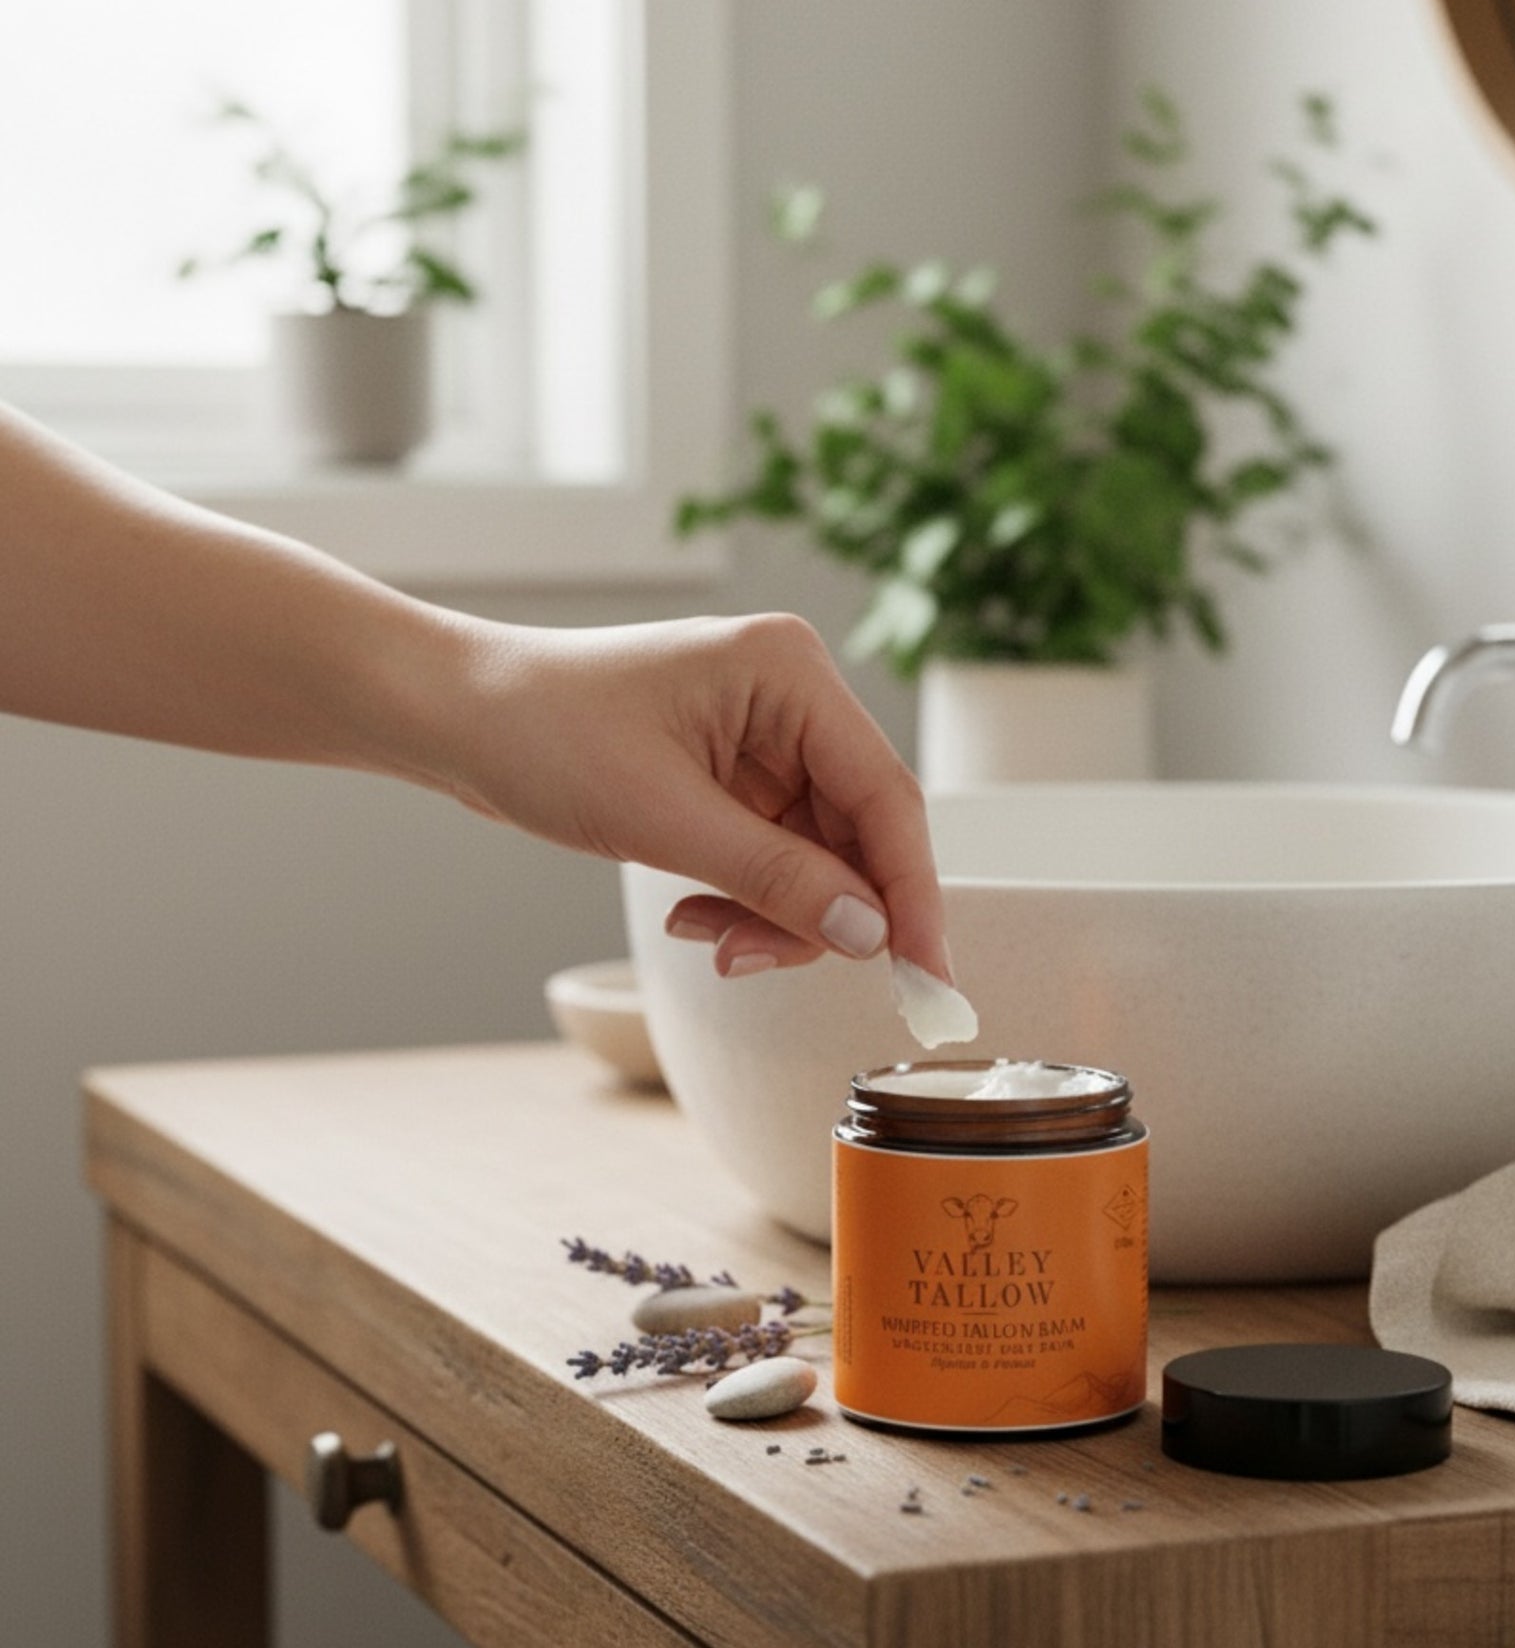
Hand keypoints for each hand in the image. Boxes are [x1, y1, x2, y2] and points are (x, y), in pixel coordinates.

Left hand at [434, 611, 948, 979]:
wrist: (455, 717)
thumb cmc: (542, 734)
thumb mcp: (663, 819)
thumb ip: (776, 878)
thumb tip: (869, 934)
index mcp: (789, 672)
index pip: (885, 796)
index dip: (911, 892)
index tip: (927, 975)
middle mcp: (793, 698)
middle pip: (859, 834)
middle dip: (820, 912)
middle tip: (758, 962)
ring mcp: (768, 737)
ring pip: (821, 858)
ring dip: (775, 916)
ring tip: (708, 941)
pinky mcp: (739, 775)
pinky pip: (778, 858)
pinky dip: (748, 902)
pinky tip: (697, 917)